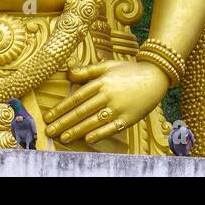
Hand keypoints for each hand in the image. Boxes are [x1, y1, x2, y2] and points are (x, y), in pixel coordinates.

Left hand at [43, 60, 169, 145]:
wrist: (156, 76)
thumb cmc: (129, 70)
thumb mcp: (108, 65)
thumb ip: (88, 70)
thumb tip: (68, 73)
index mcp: (101, 82)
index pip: (76, 98)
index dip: (61, 108)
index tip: (48, 117)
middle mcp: (108, 95)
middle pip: (81, 111)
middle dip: (63, 122)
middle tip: (49, 131)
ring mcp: (119, 107)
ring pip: (93, 121)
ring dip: (76, 131)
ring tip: (63, 137)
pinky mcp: (129, 118)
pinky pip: (111, 128)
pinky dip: (99, 134)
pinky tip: (87, 139)